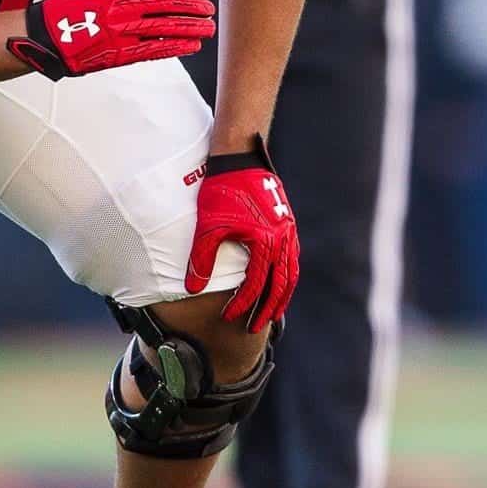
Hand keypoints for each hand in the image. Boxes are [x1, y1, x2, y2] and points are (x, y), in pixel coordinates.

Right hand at [6, 0, 214, 79]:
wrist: (44, 34)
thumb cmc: (68, 4)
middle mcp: (122, 9)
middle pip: (166, 7)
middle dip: (192, 7)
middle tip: (212, 8)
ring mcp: (120, 32)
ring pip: (163, 29)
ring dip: (189, 28)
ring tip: (209, 28)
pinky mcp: (117, 54)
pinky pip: (151, 50)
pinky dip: (173, 48)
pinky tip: (191, 46)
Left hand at [185, 144, 298, 331]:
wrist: (240, 160)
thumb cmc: (221, 192)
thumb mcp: (207, 227)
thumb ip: (200, 260)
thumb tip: (193, 290)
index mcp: (265, 241)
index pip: (255, 284)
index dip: (242, 304)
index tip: (229, 317)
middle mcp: (282, 239)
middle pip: (279, 285)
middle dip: (267, 309)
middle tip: (255, 327)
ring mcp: (289, 232)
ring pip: (291, 274)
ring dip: (282, 296)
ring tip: (273, 314)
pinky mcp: (288, 225)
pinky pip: (293, 259)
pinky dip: (287, 277)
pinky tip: (279, 285)